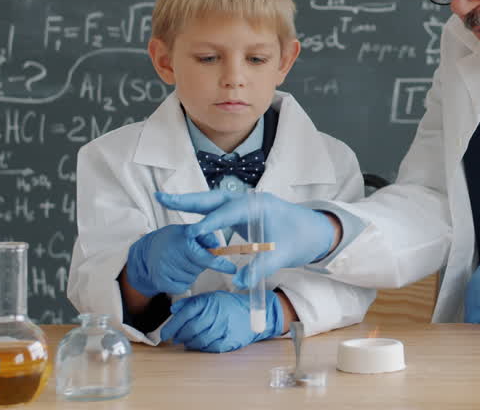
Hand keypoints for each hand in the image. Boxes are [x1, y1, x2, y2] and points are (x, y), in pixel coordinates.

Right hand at [124, 223, 237, 298]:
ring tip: (181, 262)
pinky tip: (176, 272)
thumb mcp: (188, 231)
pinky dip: (183, 282)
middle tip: (191, 256)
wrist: (147, 251)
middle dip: (200, 264)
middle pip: (200, 269)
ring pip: (192, 279)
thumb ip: (205, 236)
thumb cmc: (172, 239)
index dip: (220, 264)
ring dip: (191, 273)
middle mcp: (173, 256)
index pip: (206, 257)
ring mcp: (165, 269)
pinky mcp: (160, 281)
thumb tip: (217, 244)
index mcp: (183, 242)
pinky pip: (182, 287)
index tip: (232, 269)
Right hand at [156, 190, 335, 289]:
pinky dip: (201, 212)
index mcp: (257, 206)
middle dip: (186, 200)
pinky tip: (187, 214)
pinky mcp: (244, 214)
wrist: (317, 231)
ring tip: (165, 199)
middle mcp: (248, 201)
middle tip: (161, 196)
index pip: (226, 214)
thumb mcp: (282, 255)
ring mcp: (245, 206)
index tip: (192, 234)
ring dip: (190, 203)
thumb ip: (260, 267)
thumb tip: (240, 282)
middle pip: (212, 199)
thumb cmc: (302, 239)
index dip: (209, 225)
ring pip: (212, 203)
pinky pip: (218, 211)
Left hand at [161, 291, 283, 352]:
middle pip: (190, 329)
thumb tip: (173, 310)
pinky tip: (200, 345)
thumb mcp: (210, 298)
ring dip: (189, 343)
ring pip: (199, 340)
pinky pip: (211, 347)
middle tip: (175, 338)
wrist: (254, 313)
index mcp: (209, 301)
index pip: (185, 314)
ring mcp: (223, 327)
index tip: (165, 334)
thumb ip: (191, 303)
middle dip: (179, 336)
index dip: (172, 326)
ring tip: (187, 341)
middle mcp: (216, 313)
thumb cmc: (229, 305)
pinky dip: (202, 348)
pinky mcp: (230, 339)